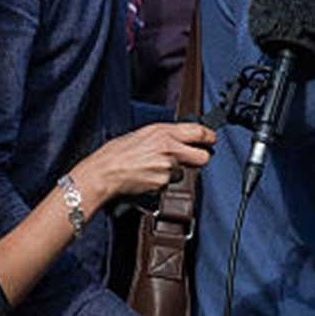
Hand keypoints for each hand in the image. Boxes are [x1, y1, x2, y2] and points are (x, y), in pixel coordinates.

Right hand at [77, 122, 216, 209]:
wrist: (103, 173)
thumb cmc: (115, 153)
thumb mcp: (141, 134)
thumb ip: (162, 136)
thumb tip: (177, 139)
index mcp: (163, 131)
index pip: (198, 131)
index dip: (209, 136)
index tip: (211, 139)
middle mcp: (169, 147)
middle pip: (203, 157)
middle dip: (200, 159)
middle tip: (193, 159)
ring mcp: (167, 167)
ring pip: (183, 173)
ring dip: (174, 173)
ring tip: (153, 170)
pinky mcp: (162, 184)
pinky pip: (169, 184)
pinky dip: (161, 183)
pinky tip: (147, 178)